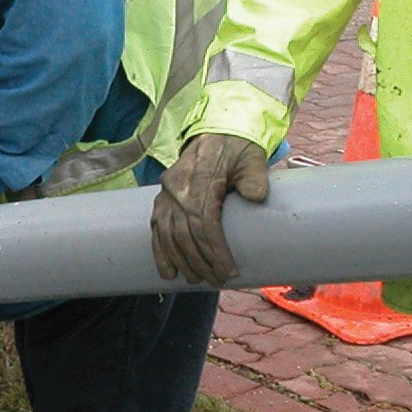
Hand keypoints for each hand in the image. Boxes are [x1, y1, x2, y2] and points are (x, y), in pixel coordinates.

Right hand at [150, 132, 270, 284]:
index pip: (203, 223)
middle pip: (184, 234)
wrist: (218, 130)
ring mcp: (166, 193)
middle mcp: (176, 188)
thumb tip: (255, 198)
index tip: (227, 270)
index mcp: (198, 180)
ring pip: (167, 234)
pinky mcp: (162, 197)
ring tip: (194, 280)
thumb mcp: (252, 159)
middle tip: (215, 280)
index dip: (214, 250)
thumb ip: (254, 178)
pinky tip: (167, 271)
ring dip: (180, 261)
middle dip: (200, 261)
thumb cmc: (238, 148)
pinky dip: (160, 251)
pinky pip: (156, 228)